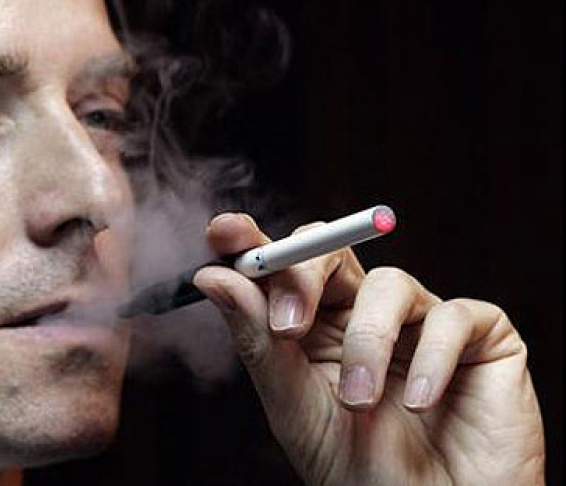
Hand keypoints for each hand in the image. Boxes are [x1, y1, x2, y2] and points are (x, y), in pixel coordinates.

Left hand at [193, 213, 544, 485]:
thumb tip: (211, 276)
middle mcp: (365, 314)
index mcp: (316, 326)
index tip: (224, 231)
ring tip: (360, 401)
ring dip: (366, 343)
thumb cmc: (357, 470)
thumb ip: (257, 341)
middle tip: (287, 326)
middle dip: (302, 275)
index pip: (283, 267)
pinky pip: (452, 317)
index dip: (255, 242)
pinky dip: (431, 358)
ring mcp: (421, 322)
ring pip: (389, 285)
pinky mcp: (480, 337)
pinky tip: (418, 402)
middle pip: (331, 251)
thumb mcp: (293, 407)